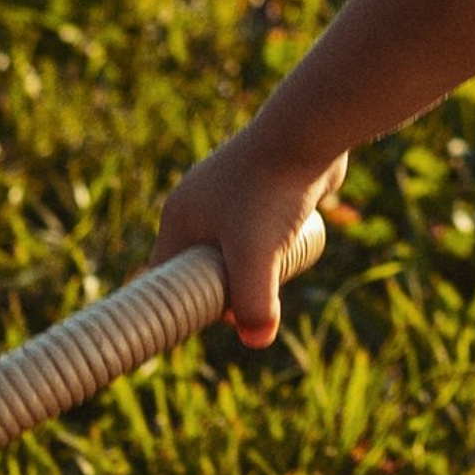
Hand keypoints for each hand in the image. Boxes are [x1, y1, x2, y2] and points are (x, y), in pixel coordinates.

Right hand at [150, 127, 344, 347]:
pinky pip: (259, 232)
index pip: (167, 275)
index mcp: (180, 216)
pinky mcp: (263, 189)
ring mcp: (231, 194)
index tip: (206, 325)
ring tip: (278, 273)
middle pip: (202, 267)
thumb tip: (257, 340)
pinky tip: (292, 252)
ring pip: (235, 251)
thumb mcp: (256, 254)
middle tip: (253, 304)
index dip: (182, 305)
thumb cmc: (271, 191)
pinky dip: (271, 249)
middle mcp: (199, 203)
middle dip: (225, 291)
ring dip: (253, 270)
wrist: (308, 133)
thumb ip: (254, 301)